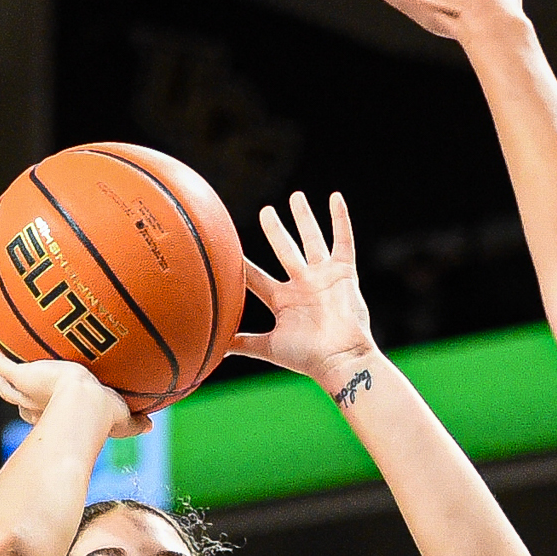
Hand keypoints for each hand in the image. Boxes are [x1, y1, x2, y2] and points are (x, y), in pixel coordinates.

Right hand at [0, 336, 149, 439]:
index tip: (39, 407)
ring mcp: (27, 390)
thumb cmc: (104, 417)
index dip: (39, 411)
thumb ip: (135, 422)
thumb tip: (151, 425)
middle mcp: (38, 405)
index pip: (42, 413)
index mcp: (58, 415)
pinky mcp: (21, 376)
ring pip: (5, 384)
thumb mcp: (123, 418)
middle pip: (19, 400)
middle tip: (11, 382)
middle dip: (16, 394)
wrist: (86, 406)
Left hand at [229, 192, 375, 391]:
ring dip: (304, 218)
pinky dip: (340, 219)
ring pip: (312, 240)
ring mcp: (323, 277)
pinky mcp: (344, 273)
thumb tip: (213, 348)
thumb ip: (243, 344)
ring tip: (295, 196)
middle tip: (265, 211)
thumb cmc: (306, 357)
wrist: (339, 359)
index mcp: (283, 301)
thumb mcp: (268, 348)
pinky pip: (343, 241)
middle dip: (275, 231)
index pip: (255, 277)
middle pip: (285, 250)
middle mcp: (302, 285)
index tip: (227, 247)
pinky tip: (336, 197)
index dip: (242, 264)